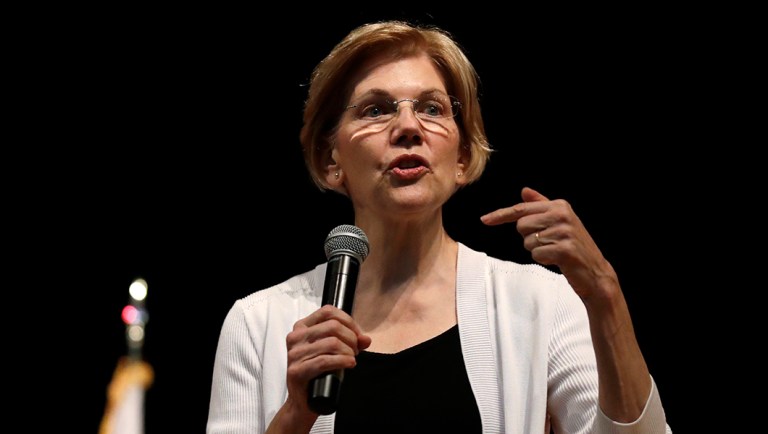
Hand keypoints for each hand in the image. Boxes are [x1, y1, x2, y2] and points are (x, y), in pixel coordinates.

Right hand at [284, 305, 371, 413]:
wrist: (304, 401)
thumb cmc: (318, 373)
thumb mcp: (333, 351)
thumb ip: (350, 341)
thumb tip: (366, 339)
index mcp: (301, 327)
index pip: (328, 311)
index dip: (348, 321)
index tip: (358, 335)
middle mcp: (295, 337)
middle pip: (333, 327)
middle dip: (351, 338)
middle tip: (355, 351)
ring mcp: (294, 354)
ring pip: (332, 343)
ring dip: (349, 351)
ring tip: (351, 359)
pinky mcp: (297, 371)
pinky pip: (325, 361)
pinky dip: (343, 361)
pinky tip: (350, 363)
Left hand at [480, 186, 618, 301]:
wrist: (595, 271)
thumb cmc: (573, 245)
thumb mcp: (559, 221)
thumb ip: (541, 205)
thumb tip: (524, 190)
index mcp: (559, 205)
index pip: (522, 209)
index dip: (501, 215)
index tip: (484, 219)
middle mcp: (562, 215)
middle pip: (521, 226)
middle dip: (529, 238)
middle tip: (548, 242)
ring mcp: (564, 232)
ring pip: (527, 242)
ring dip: (537, 250)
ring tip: (555, 250)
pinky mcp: (564, 249)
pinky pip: (536, 254)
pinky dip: (543, 259)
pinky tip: (558, 260)